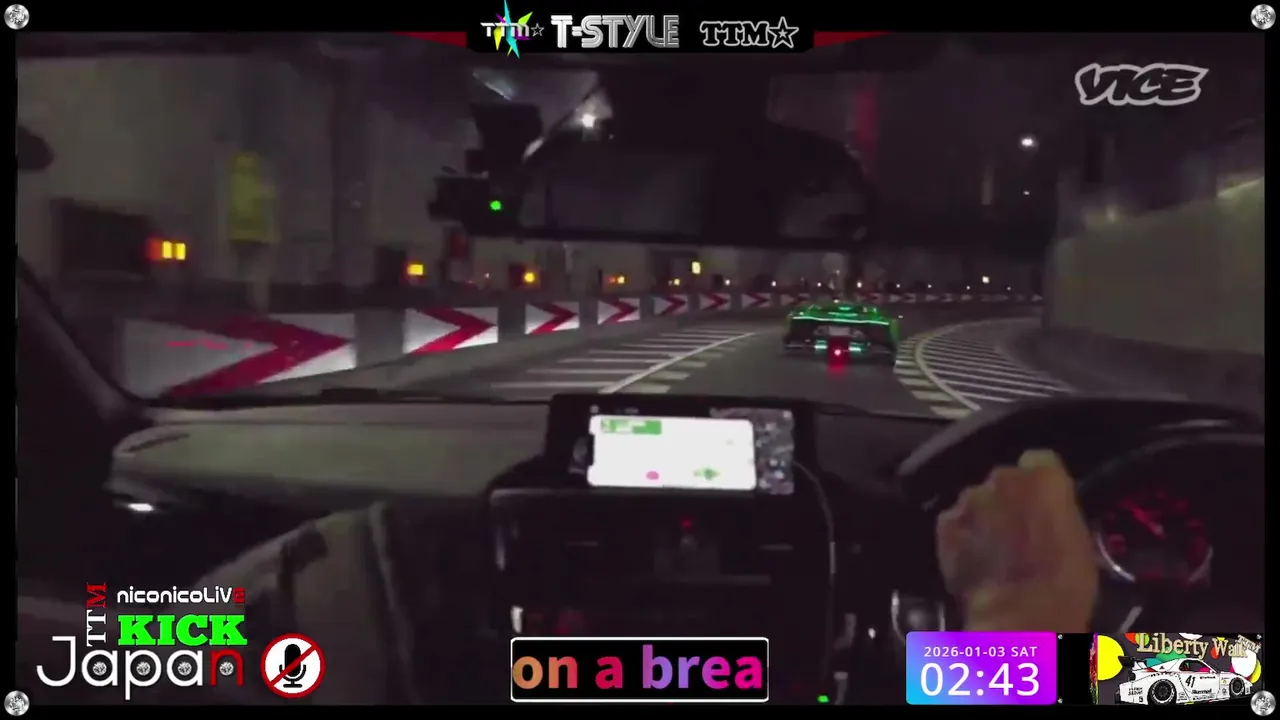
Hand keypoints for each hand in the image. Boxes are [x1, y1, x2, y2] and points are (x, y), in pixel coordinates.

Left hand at [936, 449, 1097, 631]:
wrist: (1020, 612)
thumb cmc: (1064, 582)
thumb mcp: (1078, 539)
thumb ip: (1057, 513)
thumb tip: (1048, 514)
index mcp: (1044, 475)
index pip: (1040, 461)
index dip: (1040, 483)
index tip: (1042, 503)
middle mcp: (1002, 476)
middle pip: (1004, 479)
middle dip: (1009, 498)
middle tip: (1016, 528)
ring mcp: (969, 498)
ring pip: (976, 500)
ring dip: (983, 516)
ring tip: (991, 547)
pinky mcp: (944, 523)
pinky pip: (954, 522)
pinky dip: (961, 536)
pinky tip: (970, 558)